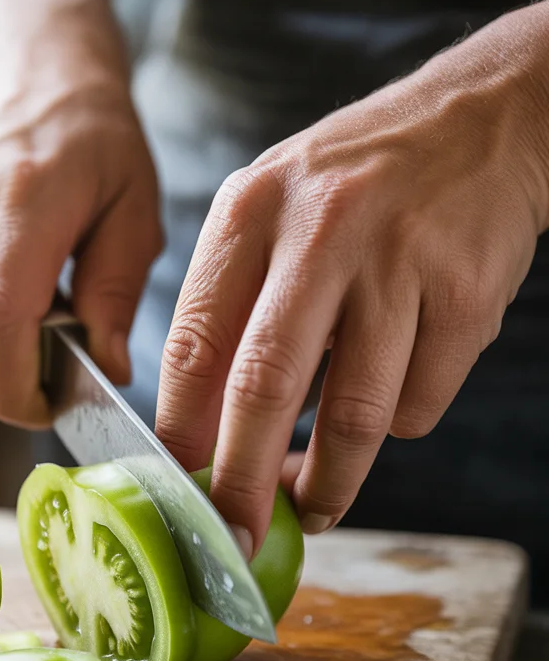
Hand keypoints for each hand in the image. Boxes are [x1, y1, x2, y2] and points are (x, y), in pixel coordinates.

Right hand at [0, 4, 161, 427]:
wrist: (24, 68)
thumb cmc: (92, 139)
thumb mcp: (136, 207)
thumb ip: (119, 292)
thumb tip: (106, 369)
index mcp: (24, 197)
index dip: (15, 387)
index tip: (48, 406)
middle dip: (6, 379)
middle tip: (53, 363)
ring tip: (32, 311)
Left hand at [155, 4, 548, 554]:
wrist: (481, 122)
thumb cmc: (354, 189)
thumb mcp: (270, 216)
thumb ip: (230, 311)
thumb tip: (200, 437)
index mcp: (250, 212)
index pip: (194, 345)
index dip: (181, 433)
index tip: (178, 489)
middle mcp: (320, 230)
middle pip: (263, 387)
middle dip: (242, 484)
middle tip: (234, 539)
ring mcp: (398, 261)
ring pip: (354, 415)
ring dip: (330, 483)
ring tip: (315, 507)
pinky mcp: (464, 294)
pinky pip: (419, 403)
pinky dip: (399, 424)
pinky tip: (394, 393)